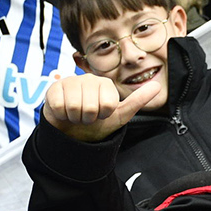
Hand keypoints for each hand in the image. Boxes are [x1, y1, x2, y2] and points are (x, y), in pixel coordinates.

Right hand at [41, 72, 161, 142]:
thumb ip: (137, 101)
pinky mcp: (53, 89)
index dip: (103, 115)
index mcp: (105, 84)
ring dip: (75, 118)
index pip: (108, 105)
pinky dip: (62, 114)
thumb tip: (157, 87)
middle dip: (88, 118)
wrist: (72, 131)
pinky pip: (60, 106)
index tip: (101, 114)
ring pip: (74, 107)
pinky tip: (64, 111)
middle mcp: (88, 79)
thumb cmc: (96, 122)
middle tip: (87, 116)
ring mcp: (70, 82)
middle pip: (91, 107)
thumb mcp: (119, 114)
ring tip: (76, 114)